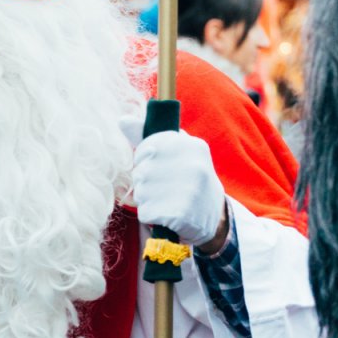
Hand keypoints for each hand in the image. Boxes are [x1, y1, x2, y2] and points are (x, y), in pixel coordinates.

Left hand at [124, 123, 227, 249]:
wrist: (215, 218)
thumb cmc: (189, 179)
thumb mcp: (177, 153)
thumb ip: (148, 137)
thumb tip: (122, 120)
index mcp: (193, 146)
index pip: (148, 148)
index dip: (145, 160)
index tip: (159, 167)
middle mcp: (193, 165)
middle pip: (142, 172)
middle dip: (145, 183)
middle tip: (165, 189)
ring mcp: (189, 190)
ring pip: (142, 193)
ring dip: (147, 200)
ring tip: (166, 201)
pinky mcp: (180, 214)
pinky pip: (145, 213)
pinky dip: (150, 216)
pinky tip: (166, 215)